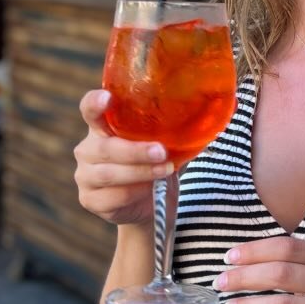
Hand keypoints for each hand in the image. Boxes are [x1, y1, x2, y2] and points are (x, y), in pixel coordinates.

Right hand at [73, 89, 174, 225]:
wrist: (151, 205)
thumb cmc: (156, 164)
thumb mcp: (167, 143)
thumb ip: (178, 127)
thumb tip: (218, 108)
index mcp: (104, 126)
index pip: (90, 108)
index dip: (95, 102)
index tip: (107, 98)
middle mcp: (88, 149)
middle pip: (104, 147)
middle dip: (135, 150)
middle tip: (161, 151)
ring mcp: (85, 175)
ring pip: (108, 173)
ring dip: (140, 171)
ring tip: (166, 169)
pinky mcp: (90, 199)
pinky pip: (112, 196)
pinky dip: (135, 192)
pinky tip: (152, 189)